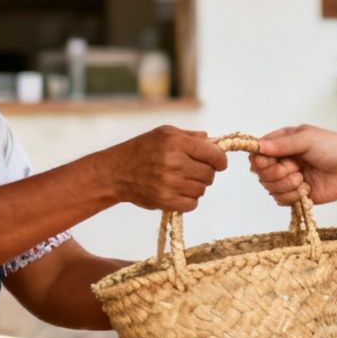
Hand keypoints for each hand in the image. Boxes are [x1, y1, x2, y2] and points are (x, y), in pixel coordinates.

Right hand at [106, 127, 226, 212]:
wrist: (116, 172)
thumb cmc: (141, 149)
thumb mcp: (164, 133)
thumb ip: (190, 136)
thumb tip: (212, 140)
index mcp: (177, 143)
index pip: (213, 155)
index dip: (220, 160)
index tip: (219, 163)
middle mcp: (175, 162)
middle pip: (209, 174)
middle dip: (206, 173)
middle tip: (193, 171)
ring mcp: (170, 183)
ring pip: (201, 190)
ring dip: (196, 186)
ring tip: (181, 181)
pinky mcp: (166, 200)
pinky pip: (192, 204)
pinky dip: (188, 200)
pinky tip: (178, 192)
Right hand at [250, 125, 336, 206]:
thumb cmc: (334, 147)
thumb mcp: (307, 139)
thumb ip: (282, 144)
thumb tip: (258, 147)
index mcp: (282, 143)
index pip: (257, 153)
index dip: (261, 160)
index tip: (274, 161)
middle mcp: (283, 160)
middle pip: (260, 173)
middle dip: (276, 173)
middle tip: (295, 169)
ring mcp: (289, 178)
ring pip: (270, 188)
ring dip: (286, 185)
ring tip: (303, 179)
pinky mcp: (297, 195)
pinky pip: (281, 200)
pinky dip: (292, 196)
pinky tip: (307, 189)